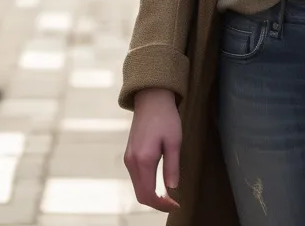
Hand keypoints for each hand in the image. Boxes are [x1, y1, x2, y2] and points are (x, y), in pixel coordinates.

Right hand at [124, 88, 181, 212]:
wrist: (151, 99)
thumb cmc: (165, 117)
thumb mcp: (174, 142)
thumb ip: (172, 167)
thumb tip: (172, 188)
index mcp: (143, 159)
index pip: (149, 194)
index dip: (162, 204)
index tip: (176, 205)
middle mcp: (132, 162)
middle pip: (141, 194)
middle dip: (156, 203)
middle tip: (173, 203)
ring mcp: (128, 158)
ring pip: (138, 187)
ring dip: (151, 195)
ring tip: (168, 195)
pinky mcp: (129, 155)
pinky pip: (136, 178)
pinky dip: (147, 186)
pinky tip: (159, 183)